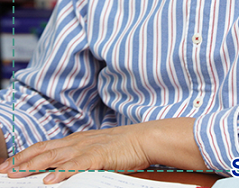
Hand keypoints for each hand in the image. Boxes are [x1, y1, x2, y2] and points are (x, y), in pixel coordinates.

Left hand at [0, 124, 149, 183]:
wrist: (144, 138)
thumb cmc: (122, 147)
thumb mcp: (95, 151)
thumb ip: (78, 159)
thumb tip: (59, 171)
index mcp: (75, 140)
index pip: (44, 146)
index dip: (24, 155)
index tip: (7, 165)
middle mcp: (77, 142)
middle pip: (43, 151)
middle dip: (21, 161)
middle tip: (3, 171)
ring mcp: (87, 148)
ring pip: (55, 157)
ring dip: (33, 166)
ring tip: (16, 174)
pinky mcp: (99, 156)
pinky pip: (77, 166)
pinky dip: (62, 173)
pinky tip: (50, 181)